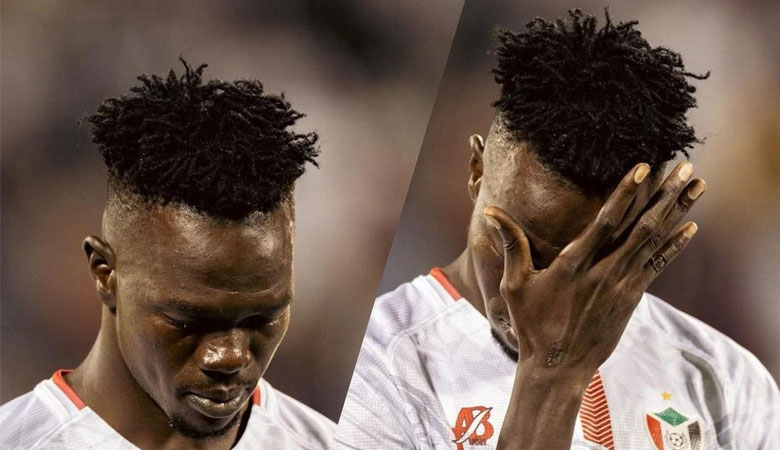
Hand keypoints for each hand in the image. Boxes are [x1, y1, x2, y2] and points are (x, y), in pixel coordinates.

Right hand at [483, 161, 704, 381]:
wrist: (558, 368)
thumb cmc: (531, 325)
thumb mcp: (514, 285)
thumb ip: (511, 244)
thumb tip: (492, 210)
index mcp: (574, 266)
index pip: (605, 222)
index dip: (625, 193)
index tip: (644, 167)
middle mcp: (604, 273)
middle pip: (642, 227)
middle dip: (665, 195)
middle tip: (685, 166)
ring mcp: (622, 286)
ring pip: (655, 242)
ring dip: (677, 212)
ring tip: (697, 185)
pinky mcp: (631, 298)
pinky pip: (658, 265)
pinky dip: (675, 245)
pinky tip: (691, 227)